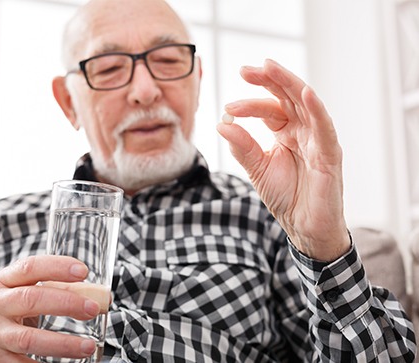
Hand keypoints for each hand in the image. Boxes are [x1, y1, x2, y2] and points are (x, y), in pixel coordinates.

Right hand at [0, 255, 100, 361]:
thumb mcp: (23, 290)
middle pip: (30, 299)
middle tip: (93, 309)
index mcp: (3, 281)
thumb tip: (99, 296)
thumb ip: (57, 288)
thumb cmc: (9, 308)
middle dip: (66, 303)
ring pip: (28, 339)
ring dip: (62, 343)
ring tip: (88, 346)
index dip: (57, 267)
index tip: (83, 271)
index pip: (29, 267)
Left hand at [217, 59, 349, 261]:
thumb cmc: (286, 197)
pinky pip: (325, 128)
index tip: (227, 108)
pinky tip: (305, 93)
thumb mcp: (258, 169)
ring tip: (269, 68)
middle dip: (268, 80)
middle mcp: (303, 131)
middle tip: (245, 70)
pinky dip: (316, 110)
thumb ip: (243, 147)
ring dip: (288, 84)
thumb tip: (222, 124)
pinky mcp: (330, 154)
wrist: (304, 228)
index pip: (269, 109)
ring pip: (306, 104)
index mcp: (286, 133)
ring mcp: (318, 140)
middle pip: (288, 97)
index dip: (249, 105)